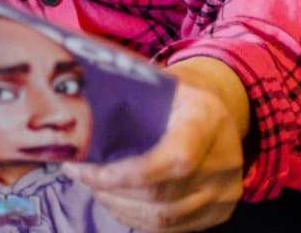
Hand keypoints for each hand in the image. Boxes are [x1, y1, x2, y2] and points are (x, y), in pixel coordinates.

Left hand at [63, 57, 248, 231]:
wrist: (216, 113)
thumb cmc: (177, 96)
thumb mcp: (162, 82)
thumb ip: (130, 94)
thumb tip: (77, 101)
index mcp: (206, 120)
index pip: (175, 158)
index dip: (130, 173)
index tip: (92, 171)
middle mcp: (223, 161)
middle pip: (162, 194)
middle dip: (112, 189)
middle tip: (79, 174)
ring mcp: (224, 193)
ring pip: (164, 217)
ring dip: (119, 206)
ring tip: (92, 186)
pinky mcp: (218, 213)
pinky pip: (172, 228)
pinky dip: (137, 218)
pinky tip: (114, 200)